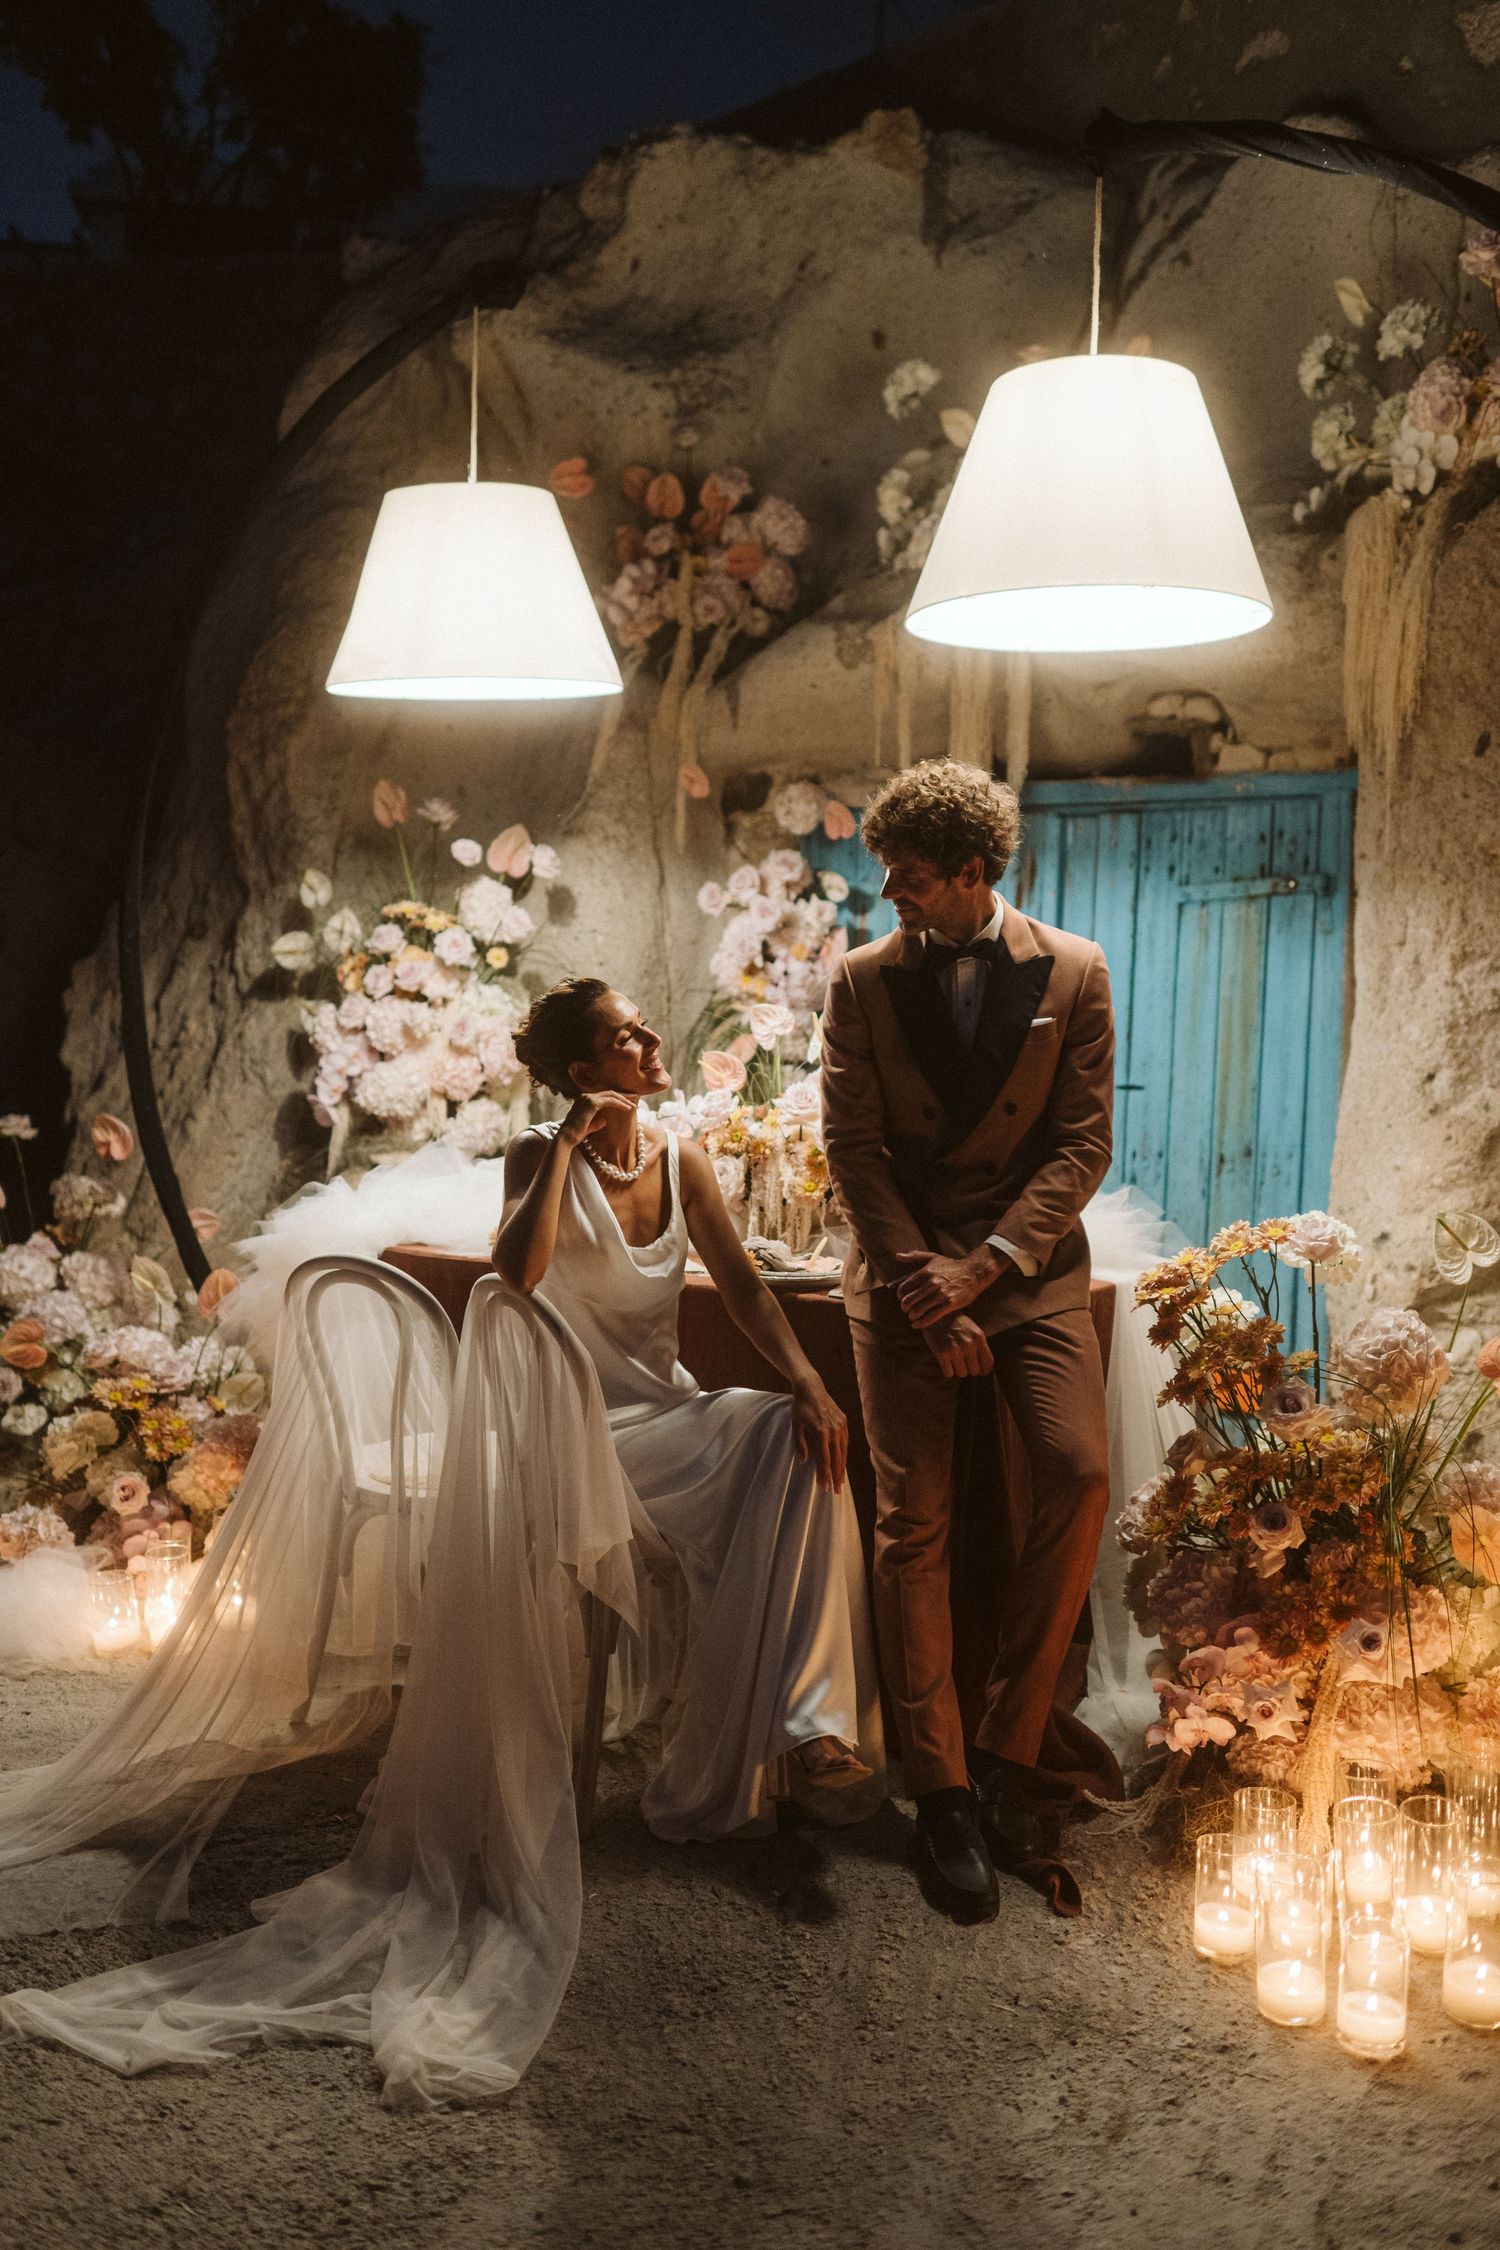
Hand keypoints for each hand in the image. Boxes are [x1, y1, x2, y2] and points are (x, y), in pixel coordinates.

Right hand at [560, 1089, 639, 1147]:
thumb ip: (595, 1123)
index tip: (626, 1104)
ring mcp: (588, 1098)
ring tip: (633, 1106)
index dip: (615, 1099)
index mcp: (583, 1100)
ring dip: (623, 1100)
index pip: (603, 1096)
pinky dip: (620, 1104)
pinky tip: (627, 1109)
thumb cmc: (575, 1135)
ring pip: (611, 1095)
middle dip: (622, 1097)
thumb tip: (604, 1121)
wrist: (566, 1138)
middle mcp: (585, 1096)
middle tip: (633, 1102)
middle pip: (608, 1093)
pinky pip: (610, 1101)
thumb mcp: (588, 1127)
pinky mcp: (592, 1103)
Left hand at [791, 1379, 847, 1493]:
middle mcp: (833, 1430)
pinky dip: (844, 1454)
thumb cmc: (800, 1407)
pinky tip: (842, 1462)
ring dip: (842, 1467)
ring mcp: (840, 1425)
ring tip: (841, 1481)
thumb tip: (805, 1461)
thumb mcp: (796, 1426)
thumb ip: (800, 1444)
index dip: (825, 1475)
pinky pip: (845, 1442)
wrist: (811, 1388)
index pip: (824, 1460)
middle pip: (837, 1459)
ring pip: (843, 1451)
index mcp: (821, 1432)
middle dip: (837, 1477)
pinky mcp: (843, 1421)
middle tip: (836, 1491)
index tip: (825, 1487)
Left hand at [895, 1244, 1005, 1330]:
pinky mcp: (950, 1304)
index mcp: (925, 1272)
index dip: (900, 1296)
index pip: (904, 1288)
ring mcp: (941, 1294)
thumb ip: (915, 1256)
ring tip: (912, 1317)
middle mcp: (931, 1283)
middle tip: (906, 1310)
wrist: (973, 1272)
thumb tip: (898, 1256)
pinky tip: (917, 1325)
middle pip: (909, 1300)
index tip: (901, 1299)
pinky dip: (921, 1323)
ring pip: (918, 1310)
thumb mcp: (933, 1257)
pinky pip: (931, 1317)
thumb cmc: (952, 1266)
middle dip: (904, 1308)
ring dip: (912, 1316)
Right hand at [921, 1312, 994, 1380]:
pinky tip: (945, 1360)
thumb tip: (984, 1369)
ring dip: (957, 1370)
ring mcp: (955, 1349)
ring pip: (962, 1374)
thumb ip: (979, 1347)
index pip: (988, 1363)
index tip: (979, 1371)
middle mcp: (969, 1344)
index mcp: (978, 1338)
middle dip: (969, 1369)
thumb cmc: (955, 1324)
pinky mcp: (942, 1353)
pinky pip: (949, 1373)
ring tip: (953, 1359)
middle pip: (974, 1371)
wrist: (935, 1314)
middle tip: (962, 1362)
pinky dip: (947, 1370)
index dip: (984, 1370)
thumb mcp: (973, 1330)